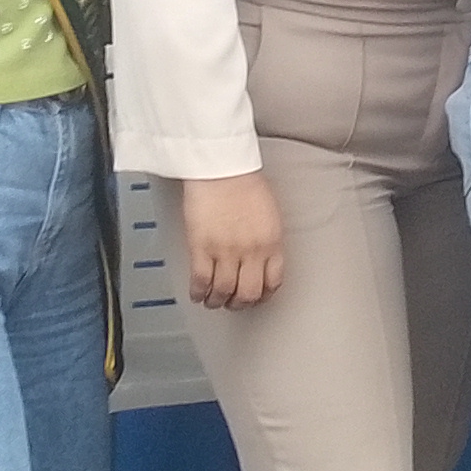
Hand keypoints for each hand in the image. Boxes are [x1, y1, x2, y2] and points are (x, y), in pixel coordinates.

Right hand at [175, 168, 284, 308]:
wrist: (221, 167)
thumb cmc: (243, 182)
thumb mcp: (268, 213)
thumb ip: (266, 238)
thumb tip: (261, 257)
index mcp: (272, 242)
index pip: (273, 282)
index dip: (263, 295)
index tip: (256, 297)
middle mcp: (252, 251)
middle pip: (249, 293)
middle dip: (240, 303)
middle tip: (233, 302)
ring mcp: (226, 252)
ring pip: (223, 292)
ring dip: (217, 301)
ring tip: (212, 300)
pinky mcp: (202, 248)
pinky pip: (200, 282)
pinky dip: (198, 293)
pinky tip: (197, 294)